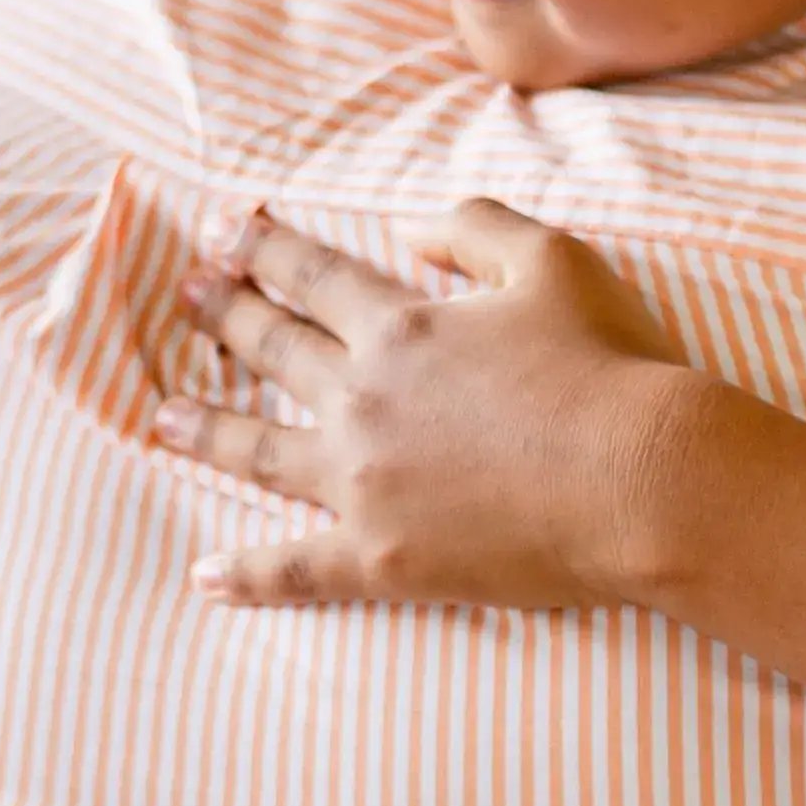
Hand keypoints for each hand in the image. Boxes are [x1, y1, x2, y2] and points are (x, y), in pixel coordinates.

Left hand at [154, 202, 712, 612]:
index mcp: (401, 327)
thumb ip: (474, 230)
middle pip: (274, 349)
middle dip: (225, 317)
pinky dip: (246, 575)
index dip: (264, 249)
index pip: (312, 277)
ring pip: (260, 451)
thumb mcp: (553, 262)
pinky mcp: (379, 559)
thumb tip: (410, 229)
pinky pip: (295, 569)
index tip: (220, 232)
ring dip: (206, 429)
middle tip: (185, 297)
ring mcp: (363, 482)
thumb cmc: (610, 367)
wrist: (643, 479)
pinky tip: (201, 576)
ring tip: (162, 418)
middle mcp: (364, 397)